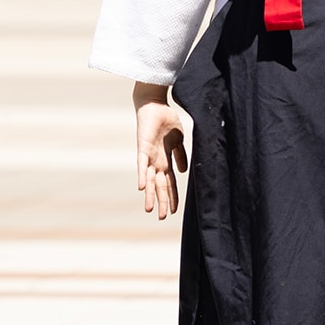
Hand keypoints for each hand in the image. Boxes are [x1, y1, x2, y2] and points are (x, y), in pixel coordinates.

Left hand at [134, 83, 187, 218]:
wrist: (155, 105)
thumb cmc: (166, 121)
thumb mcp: (178, 140)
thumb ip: (180, 155)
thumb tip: (184, 172)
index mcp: (166, 160)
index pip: (169, 182)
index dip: (172, 196)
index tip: (174, 212)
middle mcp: (157, 162)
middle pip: (160, 186)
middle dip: (162, 201)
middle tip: (162, 218)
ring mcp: (149, 157)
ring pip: (149, 180)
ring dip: (149, 195)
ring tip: (149, 210)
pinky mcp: (143, 149)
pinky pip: (141, 165)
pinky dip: (141, 176)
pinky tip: (140, 188)